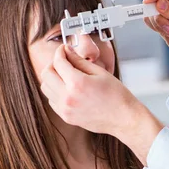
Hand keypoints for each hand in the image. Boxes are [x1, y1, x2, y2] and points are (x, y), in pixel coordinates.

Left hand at [40, 45, 163, 163]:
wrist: (124, 118)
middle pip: (46, 74)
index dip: (60, 52)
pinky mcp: (66, 117)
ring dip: (52, 78)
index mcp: (77, 83)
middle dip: (53, 63)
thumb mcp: (100, 73)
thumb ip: (80, 60)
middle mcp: (68, 97)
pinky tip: (68, 89)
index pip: (58, 62)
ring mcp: (65, 109)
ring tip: (65, 75)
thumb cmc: (117, 96)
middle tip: (64, 61)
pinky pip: (52, 100)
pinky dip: (55, 91)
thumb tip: (67, 51)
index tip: (64, 49)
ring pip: (45, 87)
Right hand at [143, 0, 168, 74]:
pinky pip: (150, 19)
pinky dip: (156, 27)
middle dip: (160, 16)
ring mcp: (168, 9)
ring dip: (159, 24)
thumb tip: (160, 3)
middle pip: (157, 1)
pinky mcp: (162, 18)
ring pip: (152, 11)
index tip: (147, 3)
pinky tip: (167, 32)